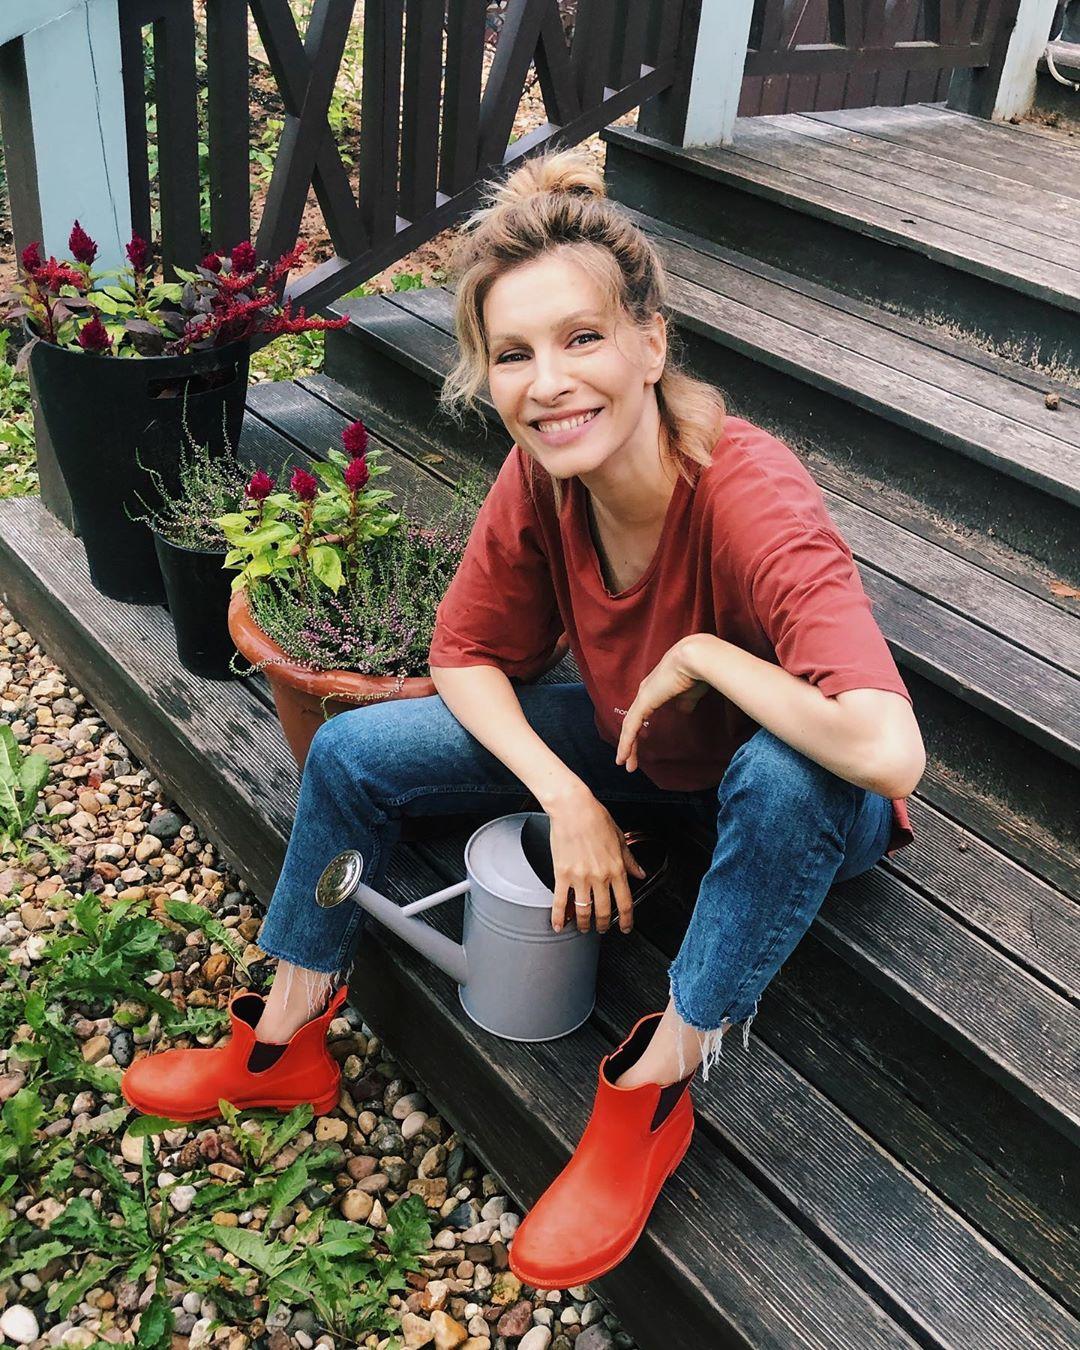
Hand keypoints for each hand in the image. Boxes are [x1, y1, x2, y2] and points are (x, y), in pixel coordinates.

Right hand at [547, 789, 646, 934]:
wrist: (573, 808)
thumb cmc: (595, 818)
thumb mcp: (620, 839)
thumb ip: (629, 860)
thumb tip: (640, 873)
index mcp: (616, 868)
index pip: (625, 902)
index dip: (627, 920)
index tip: (626, 927)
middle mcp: (600, 876)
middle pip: (605, 911)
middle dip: (604, 925)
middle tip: (602, 929)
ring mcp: (580, 877)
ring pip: (584, 911)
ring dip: (584, 924)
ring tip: (583, 927)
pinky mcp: (562, 874)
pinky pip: (560, 901)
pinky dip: (559, 917)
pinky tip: (559, 925)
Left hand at [615, 636, 711, 773]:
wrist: (696, 658)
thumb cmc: (697, 673)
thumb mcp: (690, 693)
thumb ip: (684, 702)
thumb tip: (684, 710)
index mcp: (655, 689)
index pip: (642, 714)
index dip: (638, 731)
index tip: (639, 747)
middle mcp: (645, 692)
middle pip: (632, 722)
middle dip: (630, 743)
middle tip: (628, 762)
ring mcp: (643, 696)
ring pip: (629, 726)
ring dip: (627, 746)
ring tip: (625, 764)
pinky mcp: (644, 701)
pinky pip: (631, 726)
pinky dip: (626, 742)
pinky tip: (623, 755)